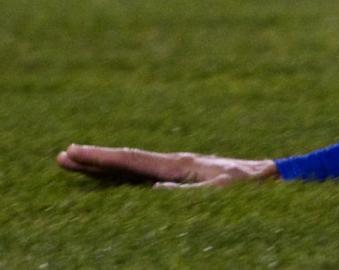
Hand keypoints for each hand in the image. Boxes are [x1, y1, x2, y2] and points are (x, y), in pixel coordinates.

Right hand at [56, 143, 277, 188]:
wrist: (271, 177)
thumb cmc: (250, 185)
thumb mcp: (221, 190)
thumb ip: (188, 191)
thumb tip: (154, 190)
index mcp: (179, 164)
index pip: (132, 161)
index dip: (101, 158)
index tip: (73, 151)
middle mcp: (175, 164)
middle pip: (127, 162)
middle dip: (95, 160)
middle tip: (61, 156)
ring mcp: (178, 171)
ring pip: (134, 169)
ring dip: (106, 167)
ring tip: (77, 162)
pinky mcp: (184, 178)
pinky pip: (146, 178)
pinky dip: (124, 177)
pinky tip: (113, 178)